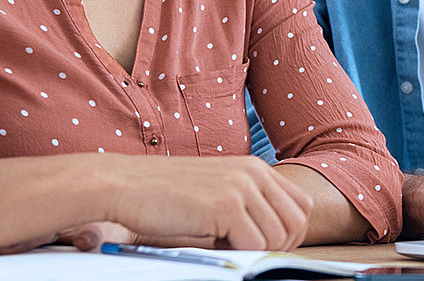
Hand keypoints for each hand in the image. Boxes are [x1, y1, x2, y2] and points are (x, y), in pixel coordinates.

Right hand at [94, 155, 315, 250]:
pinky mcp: (226, 205)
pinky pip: (255, 244)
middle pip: (297, 222)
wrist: (123, 185)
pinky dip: (239, 254)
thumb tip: (274, 239)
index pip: (301, 205)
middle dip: (279, 246)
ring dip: (255, 250)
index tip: (267, 246)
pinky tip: (213, 245)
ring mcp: (241, 188)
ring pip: (278, 236)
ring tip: (224, 245)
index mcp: (254, 169)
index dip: (291, 232)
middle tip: (248, 251)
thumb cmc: (163, 195)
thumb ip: (246, 207)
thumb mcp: (214, 192)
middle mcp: (253, 173)